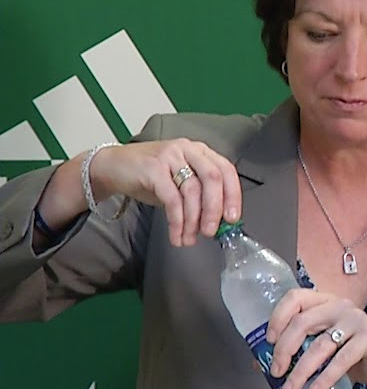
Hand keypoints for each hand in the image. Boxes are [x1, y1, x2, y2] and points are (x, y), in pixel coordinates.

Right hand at [91, 139, 241, 245]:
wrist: (111, 167)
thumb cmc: (149, 176)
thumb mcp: (180, 181)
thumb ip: (199, 195)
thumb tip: (218, 221)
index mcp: (200, 151)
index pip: (226, 170)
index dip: (233, 195)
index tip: (232, 218)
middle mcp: (187, 149)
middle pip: (213, 179)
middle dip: (214, 209)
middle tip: (211, 231)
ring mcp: (170, 156)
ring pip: (192, 191)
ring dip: (193, 220)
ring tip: (189, 238)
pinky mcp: (153, 168)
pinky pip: (172, 199)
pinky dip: (177, 221)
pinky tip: (176, 234)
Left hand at [264, 288, 366, 388]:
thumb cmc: (353, 355)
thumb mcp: (323, 348)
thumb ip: (299, 348)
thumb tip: (260, 363)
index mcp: (326, 302)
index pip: (295, 298)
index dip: (278, 317)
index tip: (269, 341)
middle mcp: (340, 306)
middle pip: (302, 322)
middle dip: (284, 350)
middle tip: (277, 372)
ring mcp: (356, 320)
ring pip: (319, 345)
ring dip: (301, 371)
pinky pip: (341, 359)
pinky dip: (325, 376)